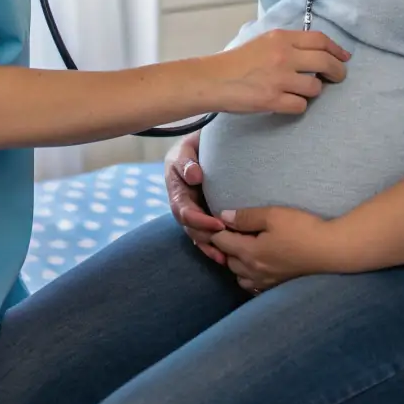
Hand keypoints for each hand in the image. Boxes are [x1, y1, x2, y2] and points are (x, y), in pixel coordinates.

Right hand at [165, 132, 226, 264]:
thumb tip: (194, 176)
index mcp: (176, 189)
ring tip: (227, 258)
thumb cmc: (194, 145)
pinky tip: (225, 258)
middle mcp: (183, 204)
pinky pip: (206, 235)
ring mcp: (193, 211)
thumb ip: (186, 161)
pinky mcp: (204, 216)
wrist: (203, 145)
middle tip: (227, 243)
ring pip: (198, 235)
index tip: (218, 225)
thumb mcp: (186, 148)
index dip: (199, 221)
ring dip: (210, 248)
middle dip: (206, 238)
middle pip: (190, 228)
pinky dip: (214, 248)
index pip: (184, 211)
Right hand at [201, 30, 348, 117]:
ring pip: (315, 88)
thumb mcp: (263, 42)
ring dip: (312, 91)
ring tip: (298, 91)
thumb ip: (287, 44)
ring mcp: (280, 78)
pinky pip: (301, 106)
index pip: (320, 40)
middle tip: (338, 78)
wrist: (213, 80)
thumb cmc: (236, 62)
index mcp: (281, 38)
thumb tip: (315, 52)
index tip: (344, 58)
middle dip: (337, 72)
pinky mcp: (274, 100)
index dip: (337, 49)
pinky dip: (297, 106)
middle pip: (325, 62)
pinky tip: (286, 102)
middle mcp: (284, 56)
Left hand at [210, 206, 348, 293]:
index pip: (220, 242)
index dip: (218, 229)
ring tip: (246, 247)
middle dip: (226, 246)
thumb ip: (245, 217)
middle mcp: (253, 271)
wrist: (330, 250)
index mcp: (249, 252)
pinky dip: (249, 275)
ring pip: (239, 276)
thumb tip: (222, 217)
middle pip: (227, 260)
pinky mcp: (276, 285)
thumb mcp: (273, 215)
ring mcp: (265, 281)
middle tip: (234, 230)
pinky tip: (258, 263)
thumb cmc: (302, 229)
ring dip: (237, 262)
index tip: (222, 219)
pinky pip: (253, 285)